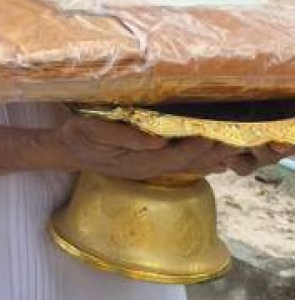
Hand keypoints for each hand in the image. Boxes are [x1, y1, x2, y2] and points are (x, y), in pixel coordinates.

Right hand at [52, 114, 277, 180]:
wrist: (65, 151)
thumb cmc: (79, 136)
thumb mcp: (93, 130)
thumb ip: (125, 137)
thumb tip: (158, 141)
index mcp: (138, 160)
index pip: (176, 155)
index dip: (197, 147)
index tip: (214, 135)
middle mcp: (148, 168)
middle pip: (188, 164)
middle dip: (212, 153)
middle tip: (234, 140)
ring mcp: (149, 169)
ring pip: (187, 167)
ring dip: (210, 159)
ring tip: (232, 149)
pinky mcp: (148, 164)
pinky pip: (180, 165)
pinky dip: (200, 161)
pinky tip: (213, 156)